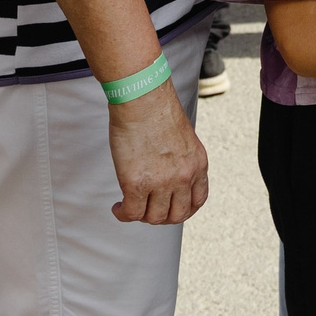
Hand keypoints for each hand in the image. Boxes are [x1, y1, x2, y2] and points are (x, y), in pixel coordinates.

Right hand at [109, 82, 208, 223]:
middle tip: (146, 208)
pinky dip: (123, 215)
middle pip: (177, 215)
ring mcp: (161, 182)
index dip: (183, 209)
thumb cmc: (156, 109)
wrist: (142, 97)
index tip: (169, 206)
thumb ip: (180, 158)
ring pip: (154, 217)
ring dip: (141, 216)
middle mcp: (184, 176)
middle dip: (161, 216)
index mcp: (198, 164)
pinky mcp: (136, 184)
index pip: (197, 200)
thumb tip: (165, 172)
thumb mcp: (182, 137)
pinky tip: (118, 207)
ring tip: (129, 206)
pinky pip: (132, 213)